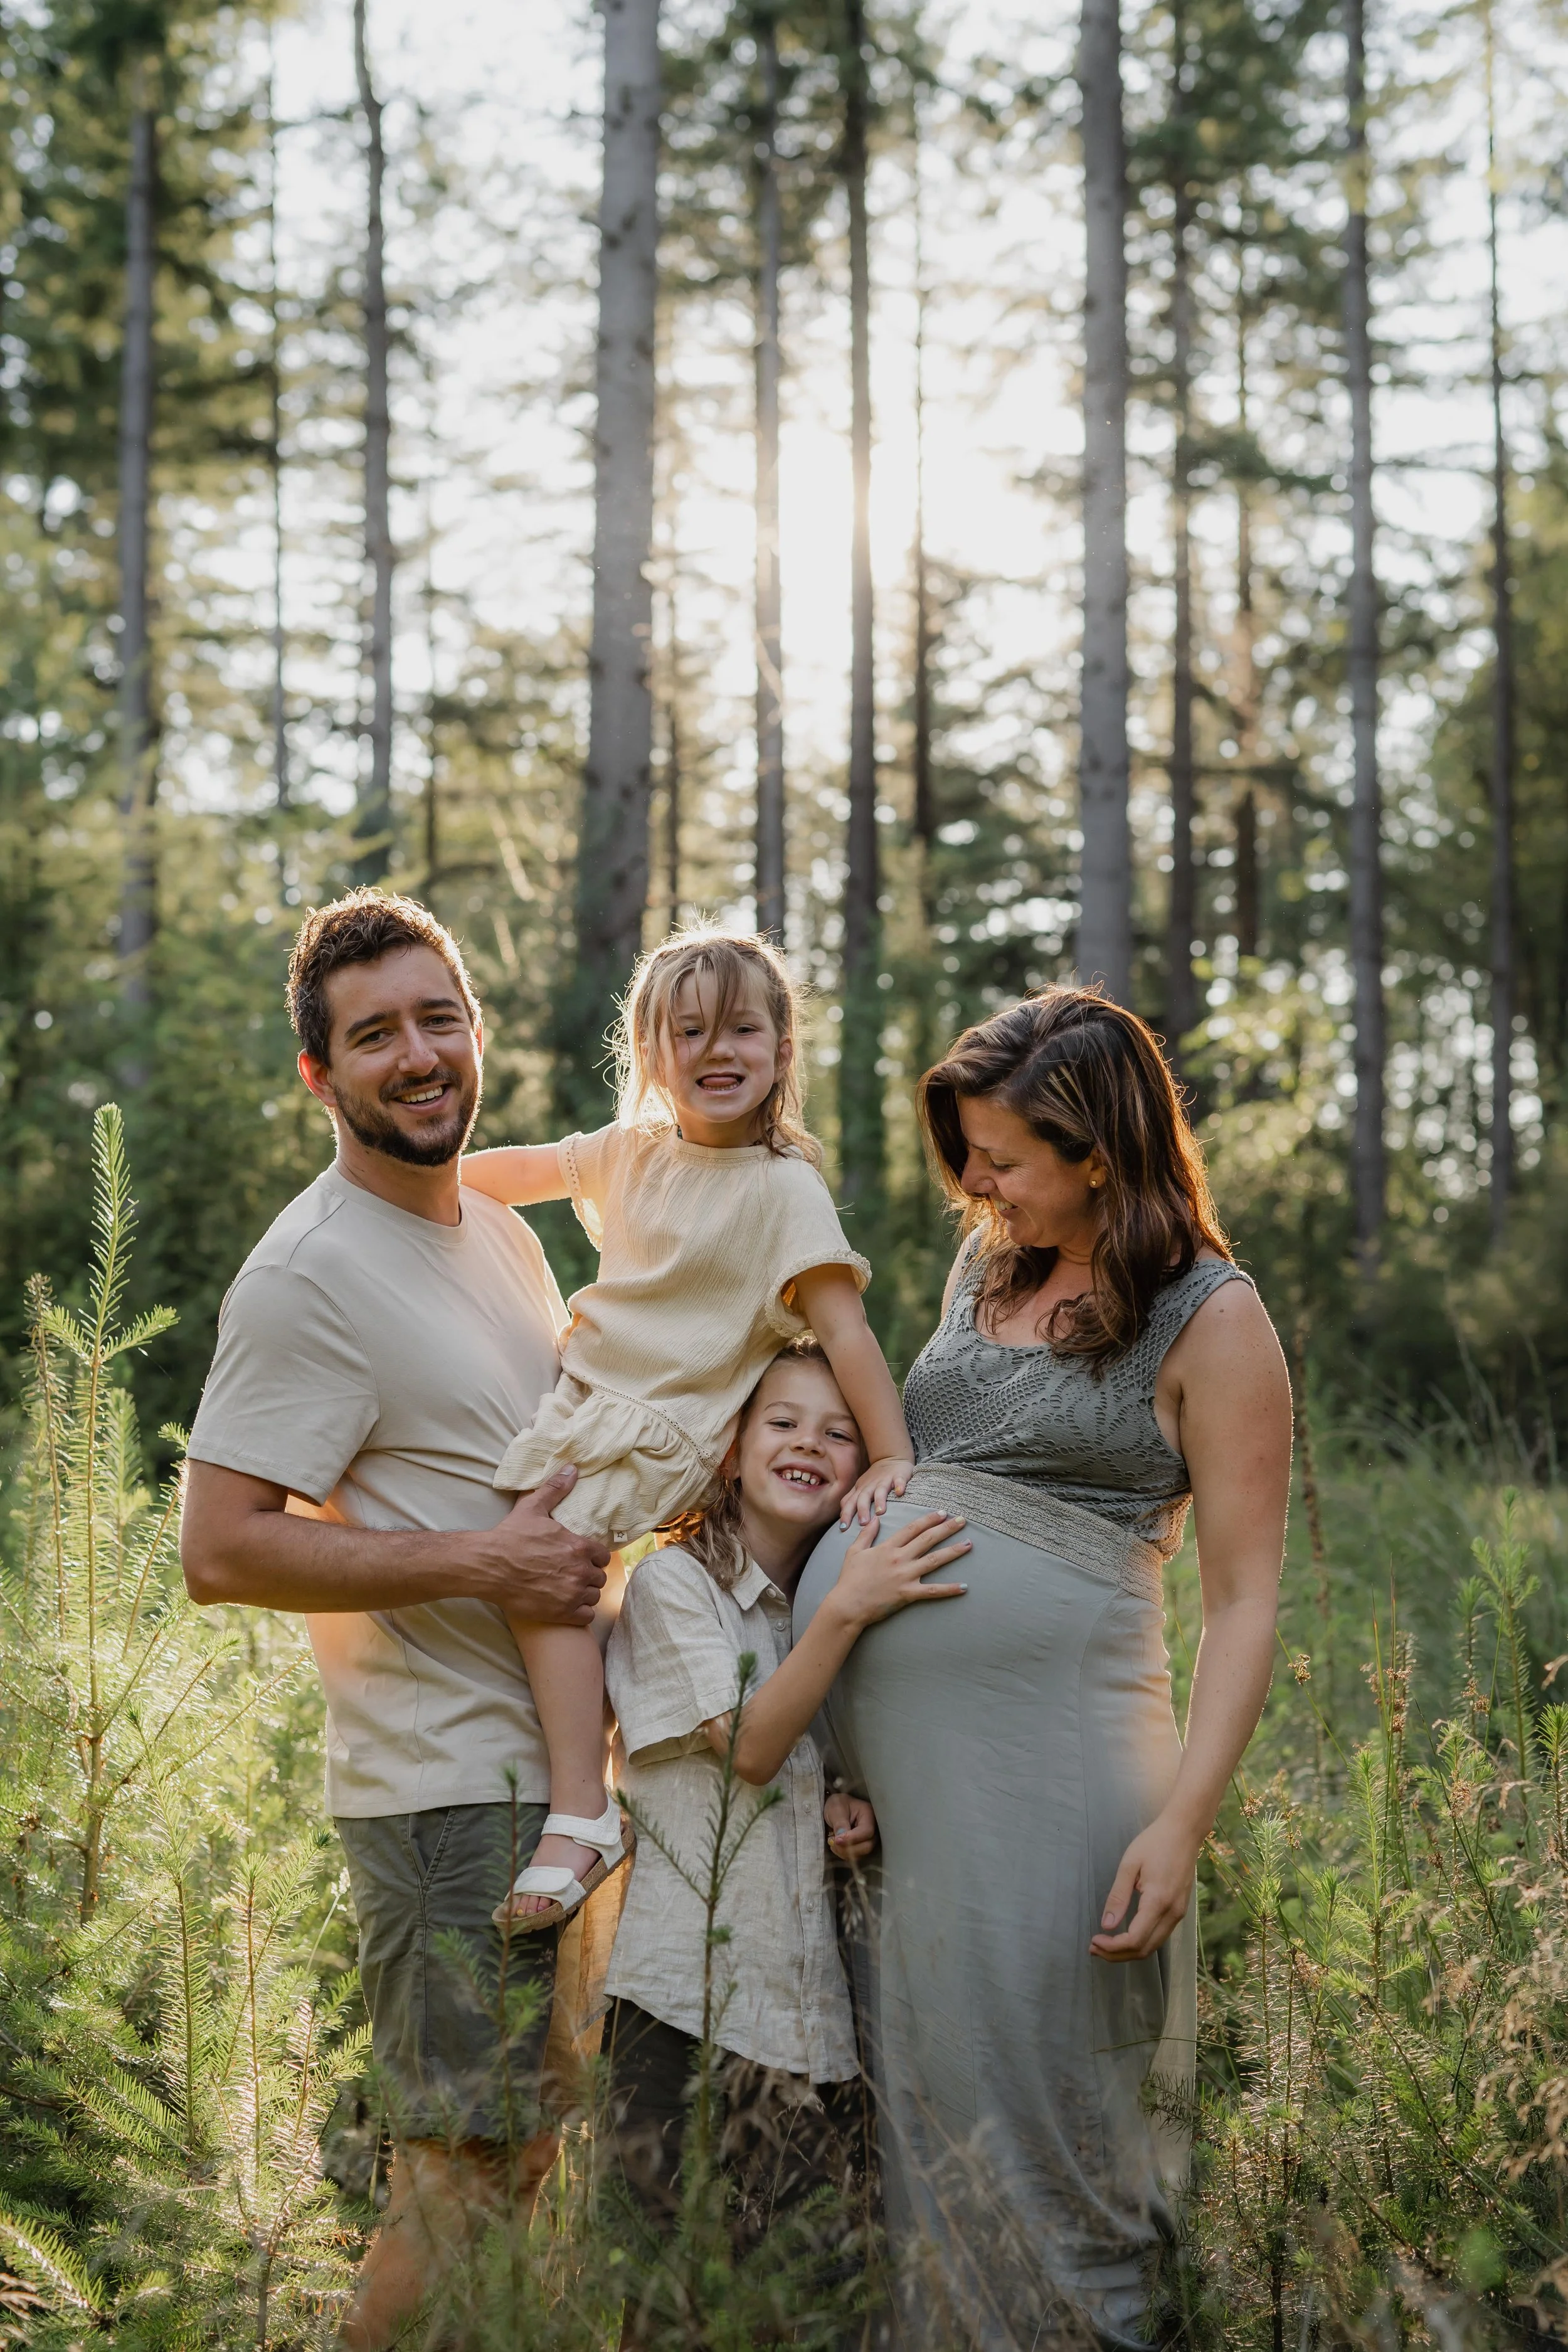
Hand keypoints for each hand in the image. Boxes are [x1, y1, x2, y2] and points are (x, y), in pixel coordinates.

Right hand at [477, 1465, 609, 1625]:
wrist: (488, 1566)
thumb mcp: (533, 1507)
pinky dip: (579, 1613)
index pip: (603, 1556)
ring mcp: (571, 1593)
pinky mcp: (561, 1613)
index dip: (592, 1557)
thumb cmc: (510, 1537)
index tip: (580, 1558)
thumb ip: (556, 1489)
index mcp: (578, 1546)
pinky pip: (586, 1617)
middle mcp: (579, 1570)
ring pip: (594, 1597)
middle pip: (599, 1577)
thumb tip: (572, 1468)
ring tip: (568, 1590)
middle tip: (571, 1574)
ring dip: (584, 1594)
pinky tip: (566, 1606)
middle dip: (588, 1576)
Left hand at [825, 1792, 876, 1861]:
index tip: (837, 1839)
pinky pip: (856, 1856)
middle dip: (848, 1848)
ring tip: (832, 1842)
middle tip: (833, 1841)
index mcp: (869, 1814)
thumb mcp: (836, 1810)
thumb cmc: (837, 1804)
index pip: (867, 1831)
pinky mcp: (861, 1845)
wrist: (834, 1808)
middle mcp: (873, 1828)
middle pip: (867, 1846)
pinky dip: (844, 1854)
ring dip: (844, 1852)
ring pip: (861, 1853)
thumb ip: (840, 1824)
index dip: (852, 1838)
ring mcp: (868, 1838)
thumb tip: (841, 1840)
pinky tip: (836, 1845)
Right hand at [827, 1509, 969, 1632]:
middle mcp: (899, 1558)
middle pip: (928, 1539)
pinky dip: (949, 1589)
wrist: (847, 1605)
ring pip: (934, 1560)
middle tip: (962, 1520)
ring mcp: (905, 1576)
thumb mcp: (854, 1552)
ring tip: (969, 1544)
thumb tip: (875, 1519)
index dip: (929, 1519)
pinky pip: (933, 1591)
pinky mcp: (908, 1593)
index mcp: (887, 1547)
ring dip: (953, 1551)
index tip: (943, 1512)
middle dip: (947, 1528)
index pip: (912, 1528)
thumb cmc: (849, 1579)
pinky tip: (964, 1587)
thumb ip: (866, 1534)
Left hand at [839, 1455, 915, 1527]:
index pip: (850, 1502)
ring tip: (880, 1512)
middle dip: (862, 1510)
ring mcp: (884, 1481)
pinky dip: (899, 1485)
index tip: (843, 1528)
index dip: (846, 1514)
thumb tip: (841, 1519)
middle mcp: (870, 1486)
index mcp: (860, 1490)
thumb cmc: (873, 1479)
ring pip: (880, 1490)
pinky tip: (900, 1492)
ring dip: (879, 1500)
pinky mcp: (898, 1476)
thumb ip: (851, 1501)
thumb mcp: (859, 1489)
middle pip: (863, 1498)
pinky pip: (898, 1480)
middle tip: (863, 1523)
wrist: (890, 1458)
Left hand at [1089, 1811, 1201, 1962]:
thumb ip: (1118, 1896)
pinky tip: (1125, 1935)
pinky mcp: (1180, 1910)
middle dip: (1117, 1955)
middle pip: (1144, 1950)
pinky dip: (1141, 1942)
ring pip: (1153, 1946)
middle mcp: (1173, 1913)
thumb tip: (1107, 1925)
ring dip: (1129, 1951)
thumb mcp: (1129, 1865)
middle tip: (1094, 1947)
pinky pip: (1160, 1936)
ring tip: (1105, 1944)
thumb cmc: (1154, 1842)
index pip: (1134, 1939)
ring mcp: (1179, 1913)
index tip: (1094, 1940)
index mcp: (1158, 1901)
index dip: (1112, 1947)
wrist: (1185, 1831)